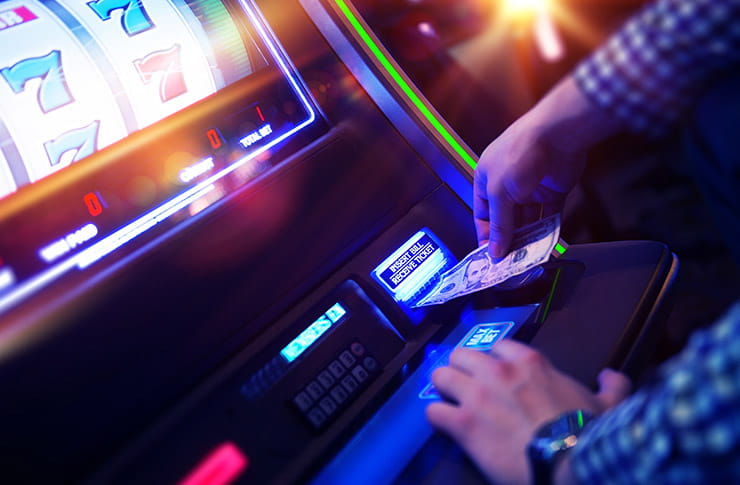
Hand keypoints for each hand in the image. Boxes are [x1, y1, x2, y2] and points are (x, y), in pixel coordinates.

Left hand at [426, 340, 630, 484]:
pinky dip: (436, 419)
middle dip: (461, 369)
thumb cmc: (588, 431)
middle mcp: (497, 371)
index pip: (498, 346)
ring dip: (443, 389)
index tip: (496, 373)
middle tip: (465, 386)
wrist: (570, 461)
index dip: (494, 360)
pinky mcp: (462, 423)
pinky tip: (444, 426)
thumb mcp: (608, 405)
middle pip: (461, 355)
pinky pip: (433, 412)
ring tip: (448, 401)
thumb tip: (613, 377)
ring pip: (441, 376)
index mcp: (529, 362)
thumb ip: (611, 387)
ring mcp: (477, 395)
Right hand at [475, 76, 623, 257]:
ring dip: (529, 238)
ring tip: (529, 258)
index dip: (487, 236)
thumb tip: (494, 252)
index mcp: (486, 181)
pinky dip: (548, 230)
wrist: (556, 134)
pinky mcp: (553, 191)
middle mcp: (507, 185)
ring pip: (528, 220)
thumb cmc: (518, 155)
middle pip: (507, 220)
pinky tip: (547, 245)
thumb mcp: (499, 193)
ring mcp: (531, 188)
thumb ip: (499, 225)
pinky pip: (548, 216)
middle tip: (512, 263)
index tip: (492, 258)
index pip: (484, 216)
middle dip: (509, 240)